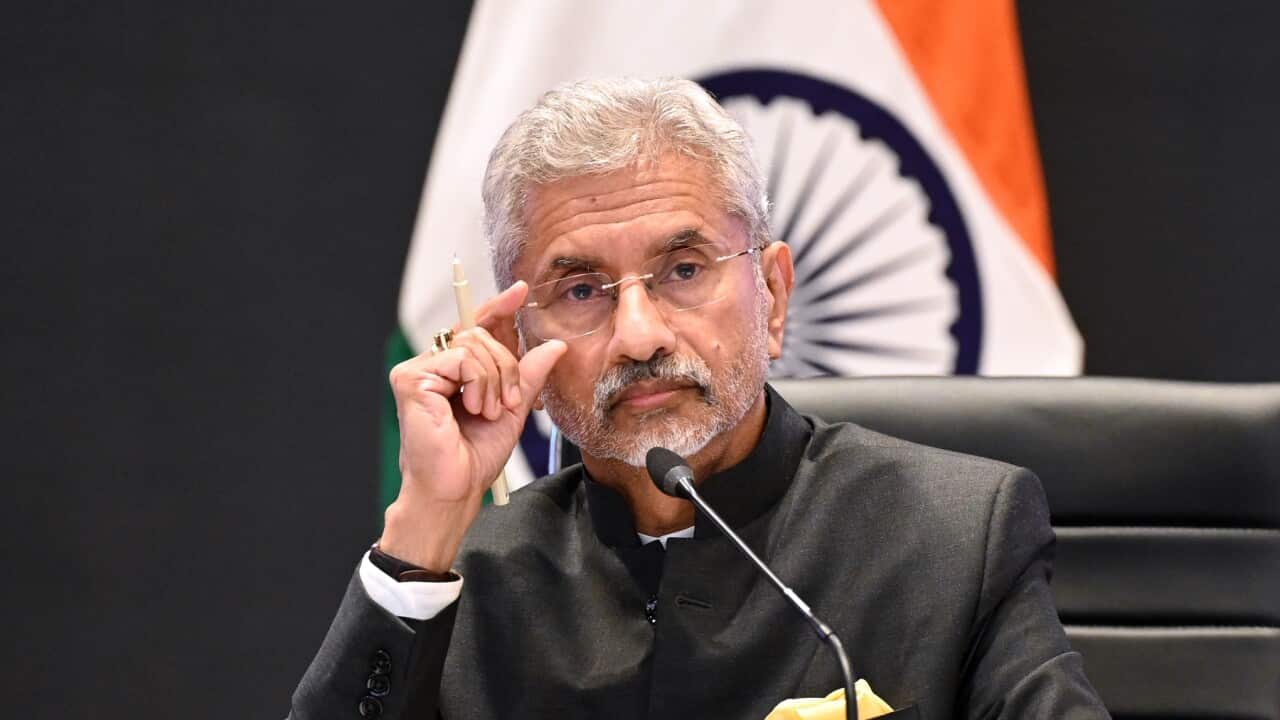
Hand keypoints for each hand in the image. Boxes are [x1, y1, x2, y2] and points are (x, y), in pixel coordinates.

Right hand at [378, 281, 566, 571]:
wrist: (455, 489)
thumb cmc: (475, 457)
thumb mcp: (512, 409)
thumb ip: (528, 375)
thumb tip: (554, 345)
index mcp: (453, 372)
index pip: (476, 328)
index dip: (498, 308)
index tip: (521, 291)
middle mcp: (432, 366)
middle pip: (480, 334)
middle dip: (507, 366)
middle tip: (509, 402)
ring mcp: (418, 370)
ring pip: (473, 344)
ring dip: (495, 379)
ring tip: (488, 411)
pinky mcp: (410, 378)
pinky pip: (460, 358)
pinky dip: (479, 383)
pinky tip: (474, 408)